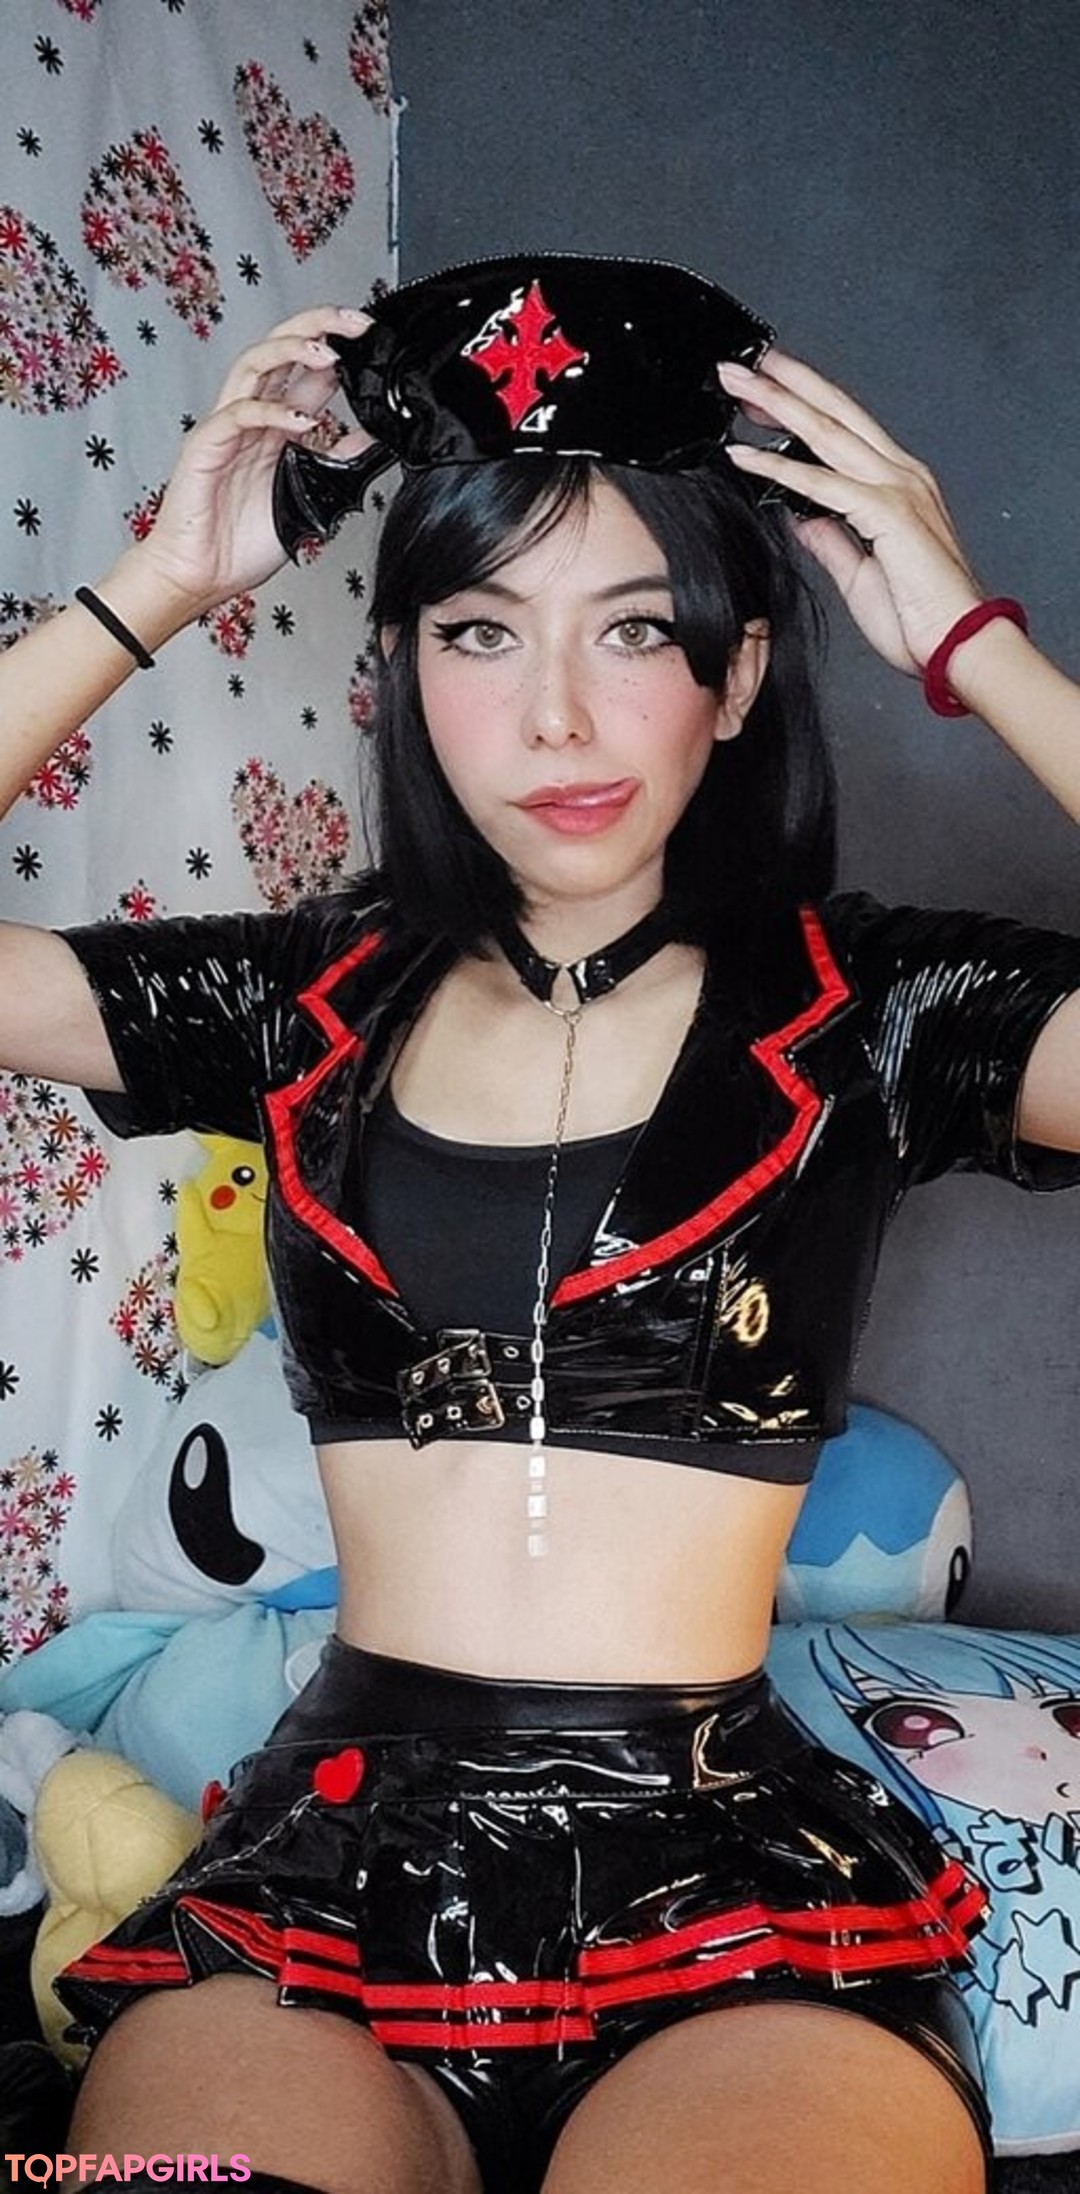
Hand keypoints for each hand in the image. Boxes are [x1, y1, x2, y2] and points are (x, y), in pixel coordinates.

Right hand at [133, 306, 373, 618]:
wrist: (199, 575)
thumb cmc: (239, 542)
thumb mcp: (309, 498)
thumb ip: (335, 465)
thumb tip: (370, 439)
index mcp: (275, 426)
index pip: (307, 370)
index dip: (338, 346)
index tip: (371, 338)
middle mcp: (251, 418)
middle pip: (280, 348)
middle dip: (319, 326)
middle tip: (356, 323)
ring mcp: (226, 428)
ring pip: (254, 365)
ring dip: (293, 350)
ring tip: (329, 353)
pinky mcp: (206, 447)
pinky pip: (237, 415)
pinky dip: (271, 412)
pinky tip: (301, 421)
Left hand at [719, 351, 984, 674]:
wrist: (957, 646)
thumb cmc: (920, 620)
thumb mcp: (859, 575)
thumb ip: (831, 541)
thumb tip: (802, 518)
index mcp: (898, 486)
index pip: (843, 430)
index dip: (802, 405)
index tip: (763, 392)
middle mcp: (900, 476)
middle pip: (834, 413)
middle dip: (784, 384)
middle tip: (739, 368)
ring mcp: (897, 489)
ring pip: (827, 431)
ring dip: (777, 404)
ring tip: (737, 385)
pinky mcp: (888, 512)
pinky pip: (822, 482)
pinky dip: (780, 466)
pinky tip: (745, 455)